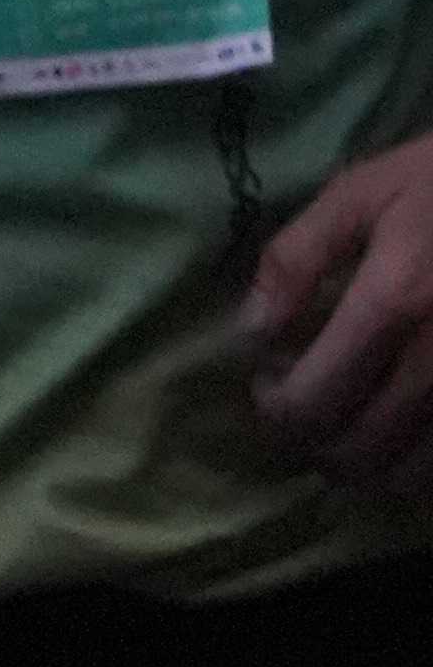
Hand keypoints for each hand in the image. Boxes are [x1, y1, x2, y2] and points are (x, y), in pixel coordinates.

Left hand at [241, 133, 432, 493]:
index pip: (311, 400)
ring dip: (368, 466)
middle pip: (357, 450)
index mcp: (394, 303)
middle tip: (305, 411)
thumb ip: (298, 257)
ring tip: (352, 426)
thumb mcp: (365, 192)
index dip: (275, 408)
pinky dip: (421, 466)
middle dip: (314, 443)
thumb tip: (251, 329)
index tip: (270, 381)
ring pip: (410, 474)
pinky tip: (404, 429)